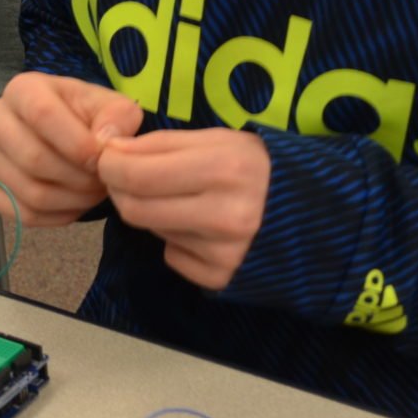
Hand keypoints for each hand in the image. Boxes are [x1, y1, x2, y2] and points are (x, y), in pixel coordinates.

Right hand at [0, 72, 144, 226]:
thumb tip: (105, 141)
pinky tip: (74, 203)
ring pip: (30, 192)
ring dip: (73, 200)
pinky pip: (22, 214)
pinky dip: (57, 216)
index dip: (77, 144)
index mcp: (22, 89)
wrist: (66, 136)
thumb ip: (118, 117)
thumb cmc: (88, 118)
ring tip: (94, 192)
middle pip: (33, 159)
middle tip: (104, 180)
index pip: (42, 115)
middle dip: (79, 178)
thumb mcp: (112, 107)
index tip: (104, 159)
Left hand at [97, 128, 270, 289]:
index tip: (107, 158)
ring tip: (178, 199)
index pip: (136, 174)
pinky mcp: (221, 277)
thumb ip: (159, 143)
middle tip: (128, 178)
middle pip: (135, 209)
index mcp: (225, 168)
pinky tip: (200, 228)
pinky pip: (172, 256)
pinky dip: (175, 240)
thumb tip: (109, 150)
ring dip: (151, 212)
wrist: (310, 215)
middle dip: (121, 190)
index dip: (109, 165)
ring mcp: (225, 252)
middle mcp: (226, 215)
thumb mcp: (217, 140)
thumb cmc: (255, 168)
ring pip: (151, 231)